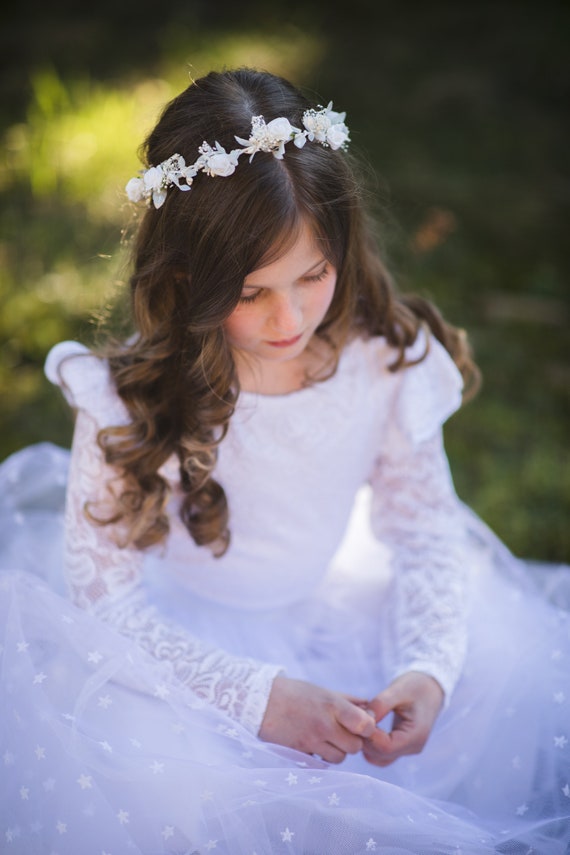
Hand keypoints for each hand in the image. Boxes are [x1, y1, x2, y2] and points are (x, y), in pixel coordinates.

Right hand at [259, 675, 376, 763]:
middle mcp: (324, 725)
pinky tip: (312, 745)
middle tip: (340, 733)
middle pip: (354, 747)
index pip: (365, 725)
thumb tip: (369, 705)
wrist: (261, 702)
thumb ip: (347, 700)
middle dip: (351, 741)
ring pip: (339, 759)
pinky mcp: (300, 754)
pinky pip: (321, 764)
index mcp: (332, 705)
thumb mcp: (322, 691)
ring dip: (336, 752)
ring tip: (325, 739)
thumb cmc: (294, 693)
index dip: (367, 727)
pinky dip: (320, 758)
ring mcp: (312, 741)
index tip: (360, 725)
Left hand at [362, 671, 443, 766]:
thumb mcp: (398, 690)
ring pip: (379, 757)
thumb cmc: (416, 686)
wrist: (430, 688)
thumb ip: (380, 705)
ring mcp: (407, 749)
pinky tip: (366, 726)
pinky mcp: (400, 746)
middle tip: (354, 719)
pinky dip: (371, 744)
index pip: (385, 747)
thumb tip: (362, 720)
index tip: (357, 718)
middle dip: (364, 739)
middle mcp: (412, 747)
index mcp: (415, 736)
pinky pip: (381, 753)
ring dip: (366, 743)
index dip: (368, 735)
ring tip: (360, 722)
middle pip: (381, 754)